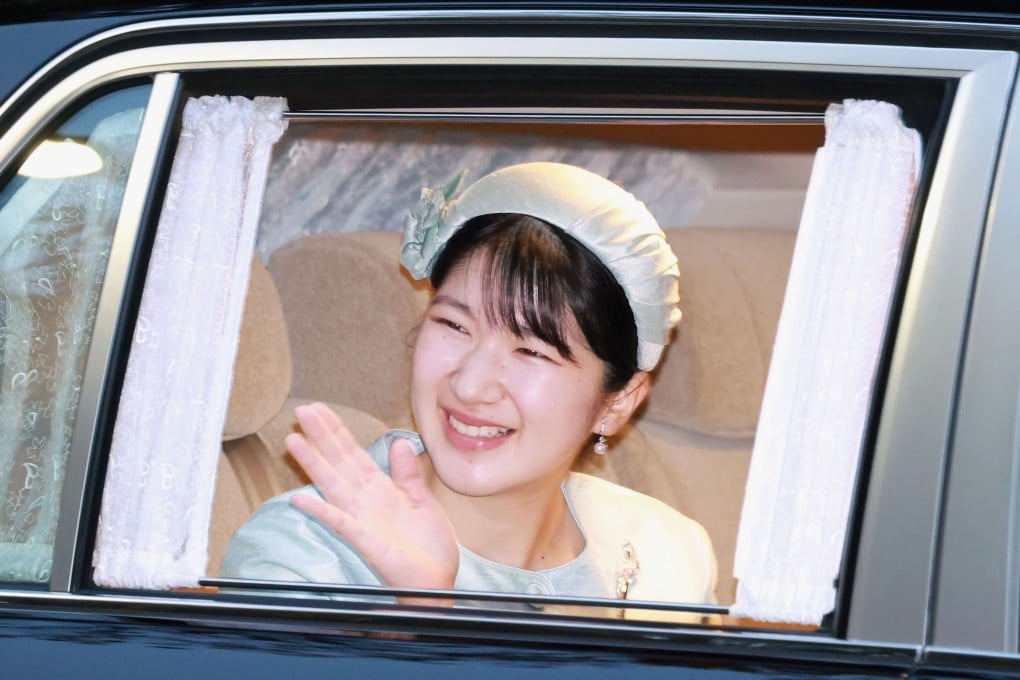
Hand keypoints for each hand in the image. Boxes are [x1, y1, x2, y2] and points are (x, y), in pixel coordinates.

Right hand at [287, 403, 458, 605]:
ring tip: (293, 441)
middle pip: (339, 462)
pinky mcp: (365, 541)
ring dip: (313, 464)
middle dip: (321, 436)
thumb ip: (408, 473)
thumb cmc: (428, 547)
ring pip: (333, 485)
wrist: (437, 581)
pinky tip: (300, 500)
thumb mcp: (422, 502)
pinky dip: (322, 511)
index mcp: (380, 490)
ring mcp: (362, 520)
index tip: (320, 410)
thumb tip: (400, 441)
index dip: (337, 432)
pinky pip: (341, 523)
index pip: (353, 455)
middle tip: (301, 411)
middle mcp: (365, 501)